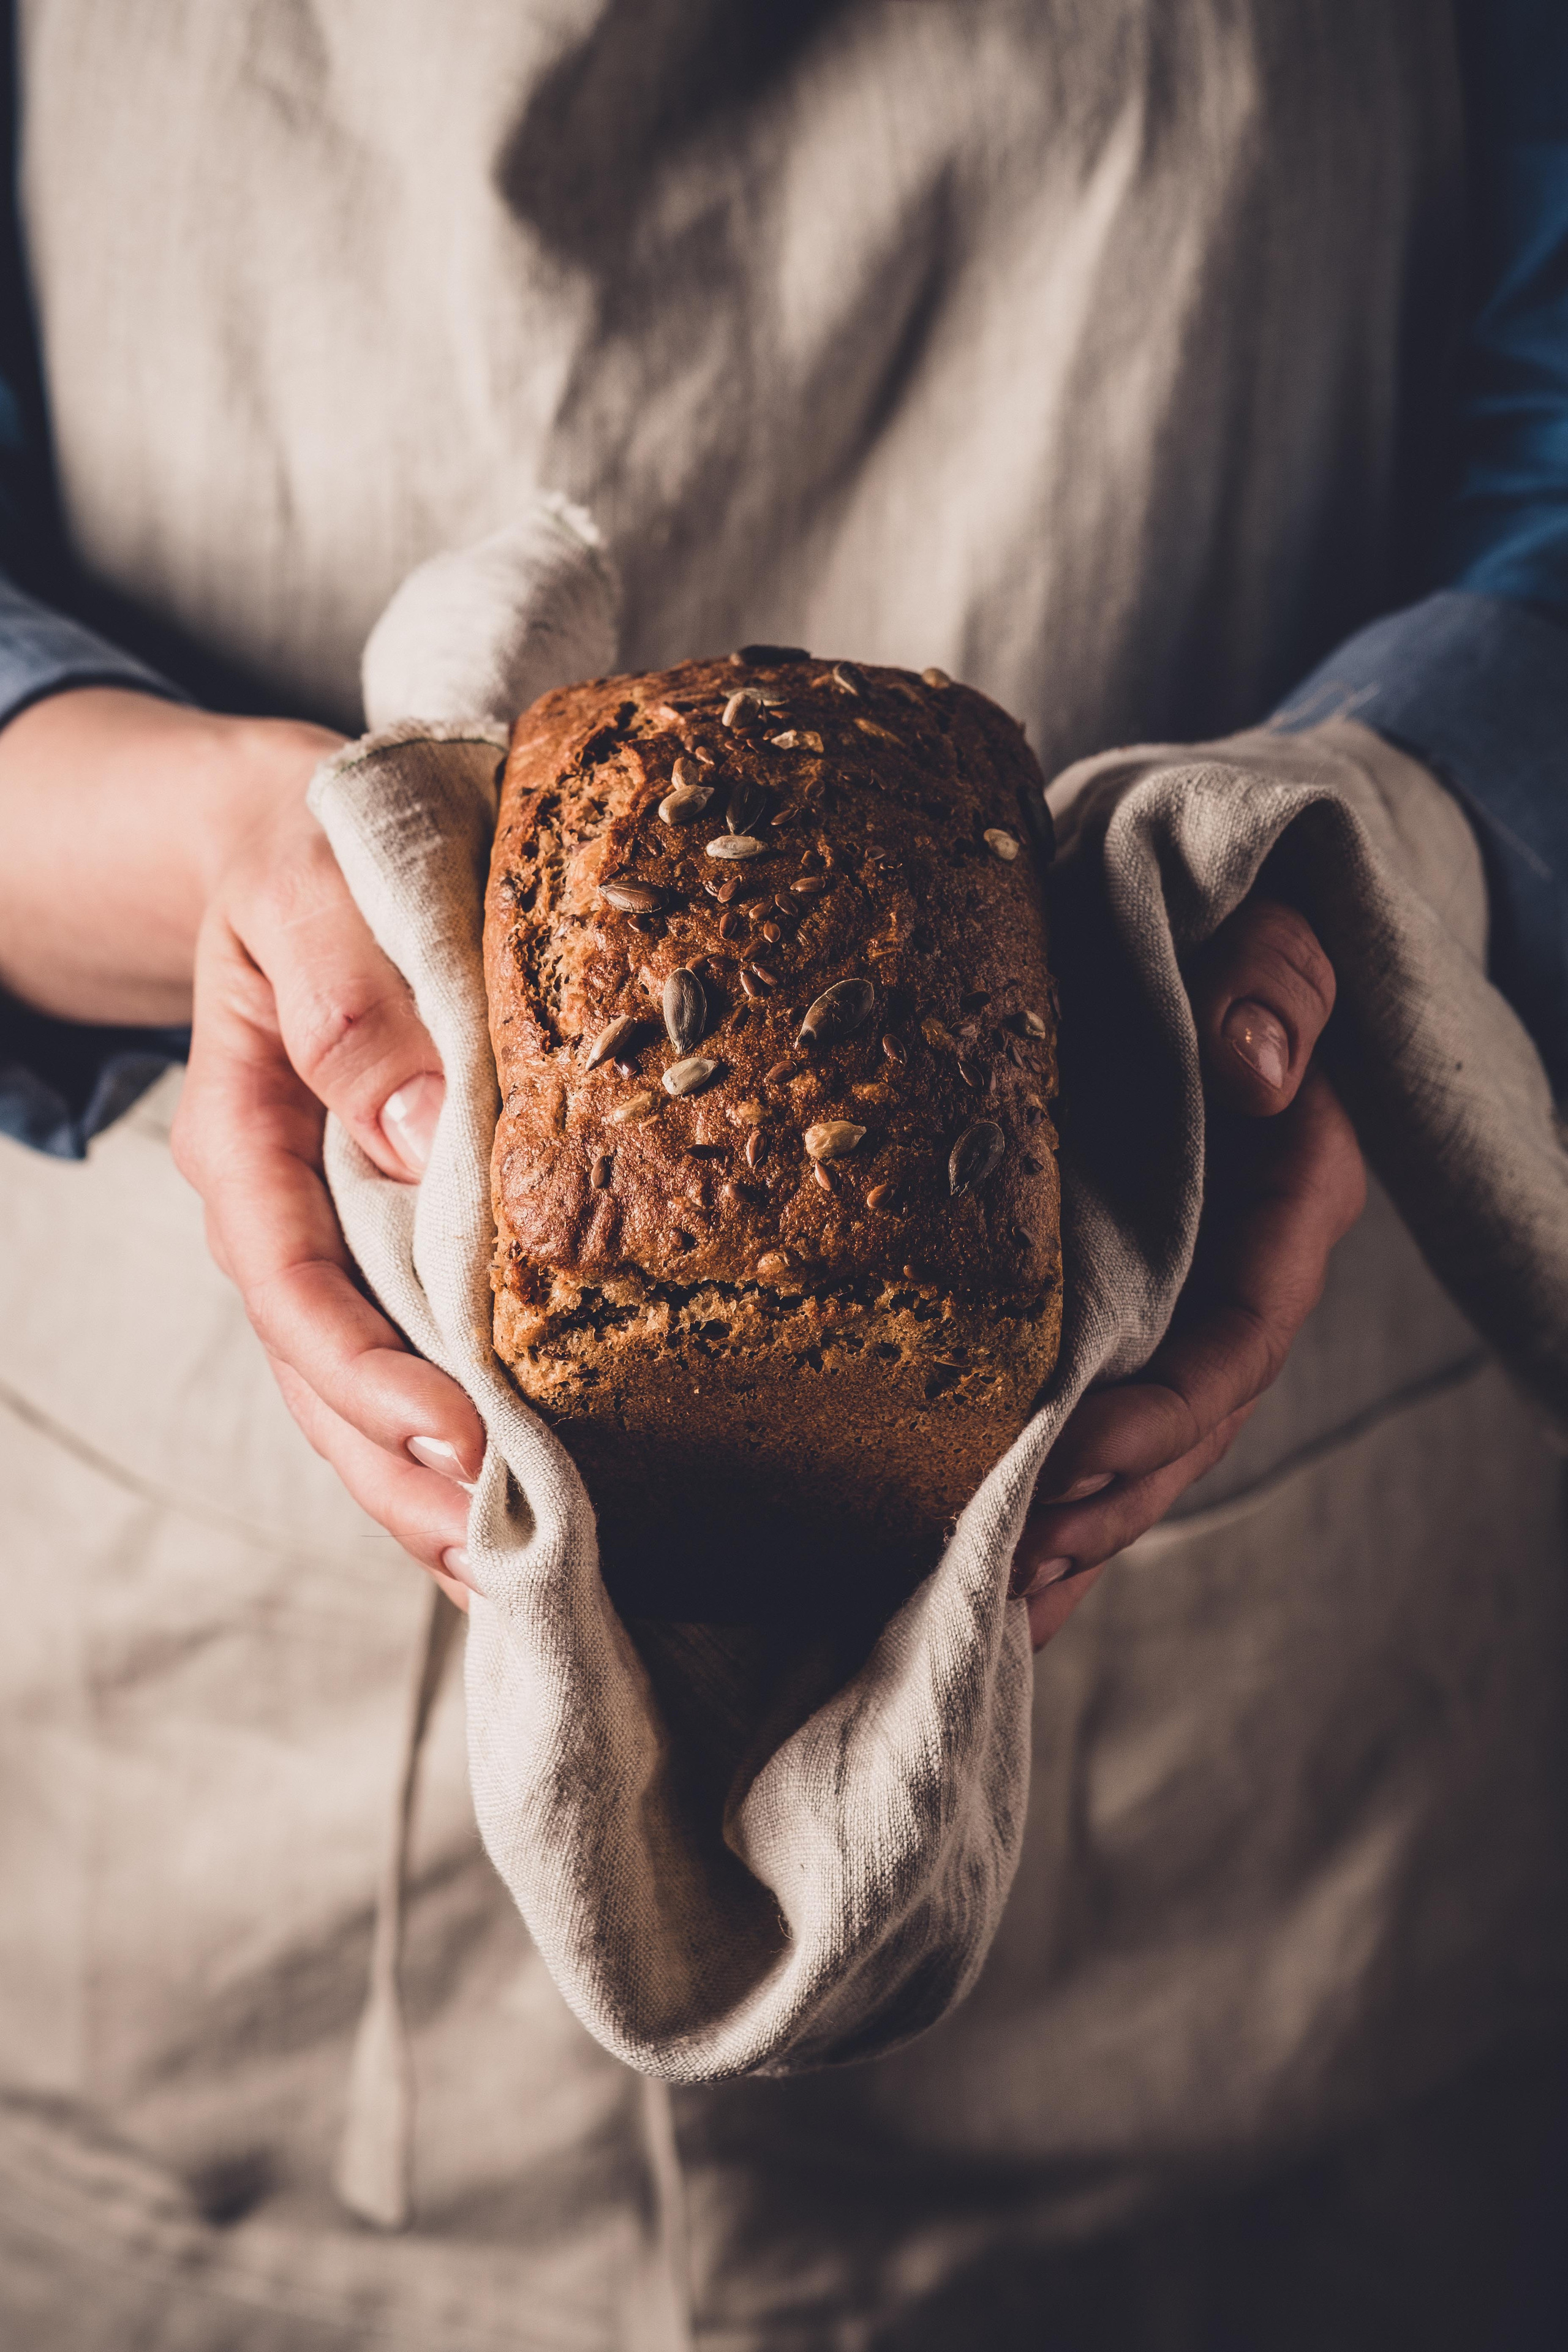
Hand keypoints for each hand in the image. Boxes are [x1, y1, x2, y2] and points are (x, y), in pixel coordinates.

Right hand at [0, 689, 483, 1608]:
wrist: (295, 841)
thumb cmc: (306, 855)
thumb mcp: (311, 895)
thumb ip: (356, 1003)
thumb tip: (423, 1133)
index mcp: (246, 1135)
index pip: (288, 1278)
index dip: (362, 1372)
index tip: (456, 1441)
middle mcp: (280, 1206)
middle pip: (320, 1373)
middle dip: (403, 1475)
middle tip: (502, 1562)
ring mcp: (330, 1230)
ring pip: (357, 1386)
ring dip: (428, 1486)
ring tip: (516, 1576)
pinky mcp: (386, 1231)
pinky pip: (407, 1346)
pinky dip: (455, 1429)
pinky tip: (519, 1499)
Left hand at [1012, 897, 1365, 1649]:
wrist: (1187, 913)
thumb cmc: (1227, 918)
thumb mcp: (1268, 929)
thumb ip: (1275, 985)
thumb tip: (1253, 1067)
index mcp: (1287, 1198)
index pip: (1239, 1333)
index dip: (1165, 1409)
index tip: (1070, 1455)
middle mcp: (1233, 1264)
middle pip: (1185, 1422)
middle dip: (1105, 1507)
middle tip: (1012, 1580)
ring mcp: (1173, 1286)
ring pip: (1135, 1439)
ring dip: (1068, 1529)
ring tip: (985, 1612)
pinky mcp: (1111, 1288)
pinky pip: (1082, 1403)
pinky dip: (1034, 1482)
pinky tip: (965, 1561)